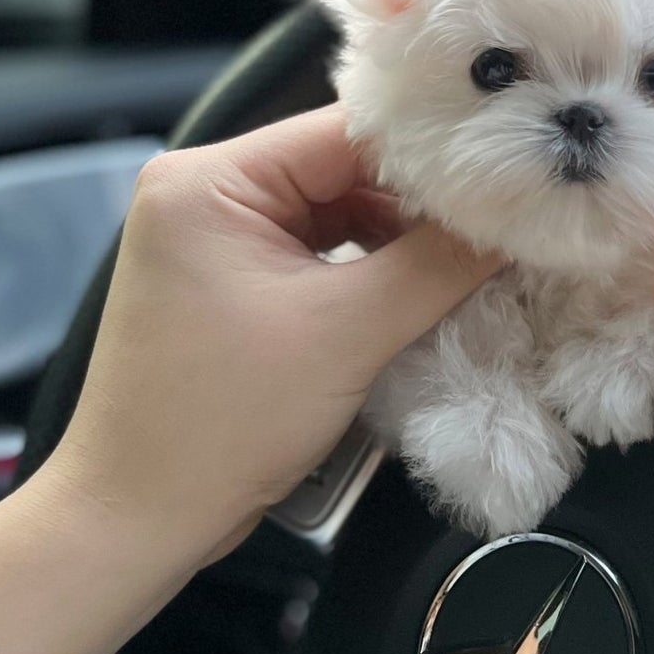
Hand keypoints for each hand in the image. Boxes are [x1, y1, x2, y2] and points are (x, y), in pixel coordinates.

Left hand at [43, 106, 496, 577]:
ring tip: (475, 260)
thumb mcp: (345, 334)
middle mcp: (202, 191)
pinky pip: (318, 254)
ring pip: (337, 213)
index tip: (510, 172)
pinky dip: (369, 272)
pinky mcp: (228, 284)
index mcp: (208, 179)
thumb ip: (438, 264)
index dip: (435, 152)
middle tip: (507, 221)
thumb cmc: (220, 423)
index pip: (345, 132)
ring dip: (401, 240)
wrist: (134, 521)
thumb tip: (519, 218)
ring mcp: (212, 239)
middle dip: (422, 202)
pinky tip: (424, 291)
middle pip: (342, 169)